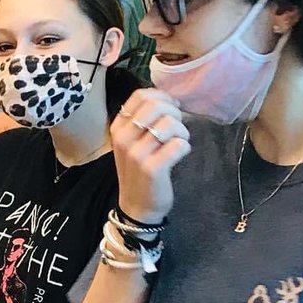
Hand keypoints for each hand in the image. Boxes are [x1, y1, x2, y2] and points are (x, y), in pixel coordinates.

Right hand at [110, 89, 190, 223]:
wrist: (137, 206)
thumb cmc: (139, 170)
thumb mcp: (133, 142)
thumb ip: (144, 119)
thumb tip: (168, 98)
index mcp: (118, 127)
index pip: (141, 96)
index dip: (163, 97)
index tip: (171, 109)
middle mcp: (123, 138)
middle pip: (156, 105)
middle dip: (175, 113)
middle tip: (177, 129)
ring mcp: (136, 154)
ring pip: (170, 123)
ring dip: (182, 132)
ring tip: (178, 143)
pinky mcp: (152, 168)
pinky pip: (179, 144)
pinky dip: (184, 148)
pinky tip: (178, 156)